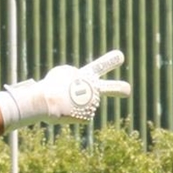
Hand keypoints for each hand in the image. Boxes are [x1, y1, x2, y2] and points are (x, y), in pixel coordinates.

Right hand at [0, 50, 130, 126]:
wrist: (45, 100)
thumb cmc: (50, 86)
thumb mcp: (61, 74)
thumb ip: (76, 78)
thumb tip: (81, 89)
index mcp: (86, 75)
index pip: (100, 65)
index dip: (111, 60)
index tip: (120, 56)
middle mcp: (93, 89)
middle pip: (113, 88)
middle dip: (120, 89)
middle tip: (127, 90)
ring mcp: (92, 103)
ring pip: (85, 105)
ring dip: (76, 105)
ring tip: (64, 102)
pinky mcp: (88, 116)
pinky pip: (80, 116)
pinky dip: (72, 114)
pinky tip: (65, 111)